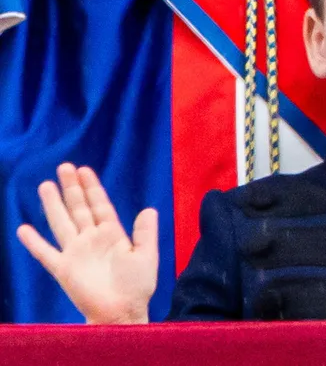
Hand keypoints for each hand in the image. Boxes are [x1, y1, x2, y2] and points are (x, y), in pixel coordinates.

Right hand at [16, 163, 157, 323]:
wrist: (121, 312)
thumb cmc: (137, 286)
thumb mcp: (146, 255)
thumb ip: (145, 233)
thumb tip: (149, 209)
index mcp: (112, 234)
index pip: (100, 205)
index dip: (92, 187)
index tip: (84, 169)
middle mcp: (92, 239)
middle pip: (79, 208)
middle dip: (72, 188)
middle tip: (64, 166)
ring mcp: (76, 252)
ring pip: (62, 223)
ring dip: (53, 205)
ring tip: (45, 185)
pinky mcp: (64, 269)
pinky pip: (46, 253)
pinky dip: (34, 242)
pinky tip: (23, 229)